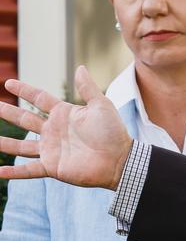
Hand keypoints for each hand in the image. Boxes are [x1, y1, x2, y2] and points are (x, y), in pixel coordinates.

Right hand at [0, 66, 131, 188]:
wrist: (119, 160)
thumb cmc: (113, 132)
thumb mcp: (101, 105)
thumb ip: (88, 88)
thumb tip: (80, 68)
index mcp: (64, 114)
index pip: (39, 99)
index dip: (24, 90)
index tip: (8, 82)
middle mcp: (54, 131)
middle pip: (25, 119)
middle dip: (9, 112)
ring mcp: (51, 149)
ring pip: (21, 146)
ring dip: (6, 143)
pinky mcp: (53, 167)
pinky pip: (29, 170)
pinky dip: (13, 173)